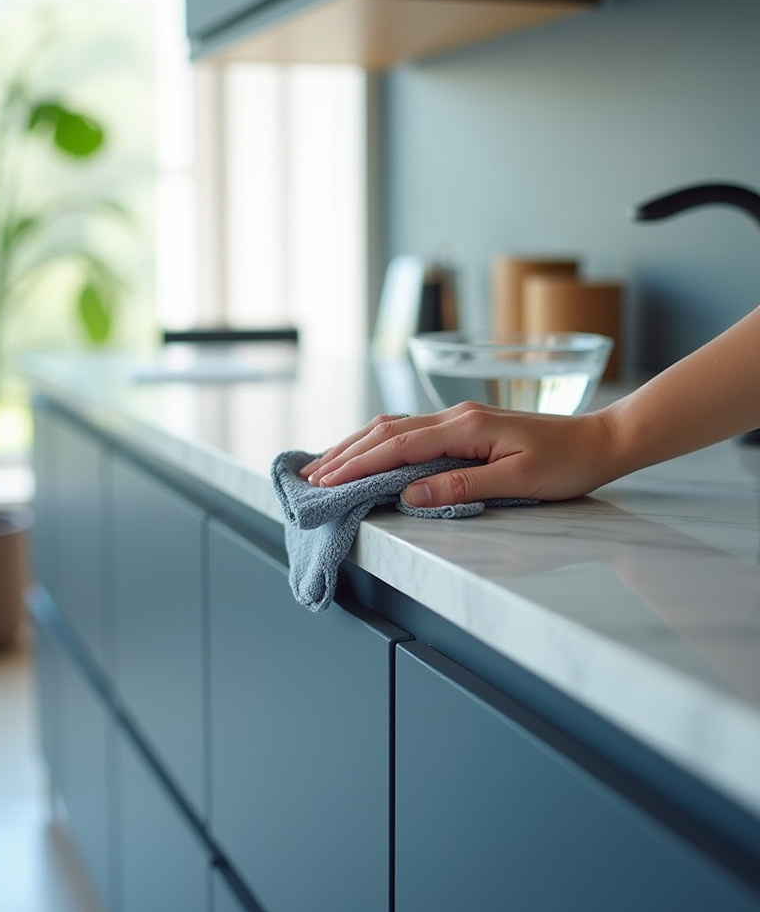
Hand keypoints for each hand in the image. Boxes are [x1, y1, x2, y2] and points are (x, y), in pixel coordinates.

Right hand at [299, 402, 620, 505]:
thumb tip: (409, 495)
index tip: (324, 482)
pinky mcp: (467, 426)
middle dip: (344, 453)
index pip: (396, 446)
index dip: (356, 465)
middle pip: (385, 431)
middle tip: (308, 476)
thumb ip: (462, 486)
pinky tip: (368, 451)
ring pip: (394, 427)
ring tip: (324, 463)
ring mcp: (460, 418)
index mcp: (464, 427)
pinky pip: (411, 431)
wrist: (601, 441)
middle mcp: (455, 416)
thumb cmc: (567, 464)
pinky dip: (380, 442)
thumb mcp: (518, 480)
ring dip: (356, 445)